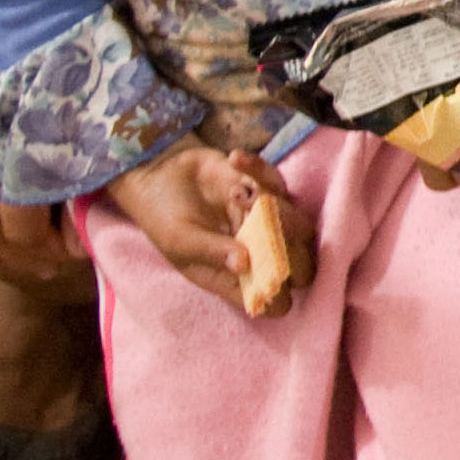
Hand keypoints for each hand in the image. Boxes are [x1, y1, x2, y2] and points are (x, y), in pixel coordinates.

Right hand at [104, 142, 315, 313]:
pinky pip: (276, 180)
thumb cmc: (166, 218)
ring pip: (297, 221)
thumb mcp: (179, 241)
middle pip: (299, 263)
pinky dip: (259, 169)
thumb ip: (211, 252)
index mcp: (235, 278)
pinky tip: (233, 158)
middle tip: (259, 228)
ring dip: (273, 206)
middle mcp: (258, 252)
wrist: (160, 174)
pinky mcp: (267, 186)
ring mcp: (266, 219)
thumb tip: (244, 264)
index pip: (273, 301)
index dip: (279, 296)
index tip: (269, 278)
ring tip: (234, 193)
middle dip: (289, 248)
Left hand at [432, 0, 459, 190]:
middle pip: (443, 161)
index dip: (445, 164)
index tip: (433, 138)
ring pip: (434, 137)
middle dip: (429, 143)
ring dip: (425, 121)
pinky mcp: (459, 99)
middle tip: (424, 112)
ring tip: (420, 95)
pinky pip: (435, 110)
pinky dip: (426, 102)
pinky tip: (421, 84)